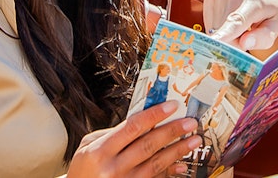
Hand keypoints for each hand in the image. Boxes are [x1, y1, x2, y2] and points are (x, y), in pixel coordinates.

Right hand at [66, 101, 200, 177]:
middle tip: (190, 122)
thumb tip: (144, 120)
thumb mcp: (88, 147)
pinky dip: (169, 172)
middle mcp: (112, 168)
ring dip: (177, 151)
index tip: (172, 105)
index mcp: (100, 151)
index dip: (155, 115)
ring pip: (156, 164)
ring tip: (194, 141)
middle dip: (172, 132)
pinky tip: (181, 165)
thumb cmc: (83, 169)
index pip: (133, 128)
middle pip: (148, 145)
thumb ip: (113, 133)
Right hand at [204, 0, 277, 50]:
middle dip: (233, 42)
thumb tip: (244, 44)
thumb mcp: (275, 26)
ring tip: (239, 24)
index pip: (237, 20)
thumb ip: (263, 38)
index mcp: (255, 3)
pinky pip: (208, 23)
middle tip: (246, 34)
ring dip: (225, 34)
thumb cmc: (269, 10)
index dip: (225, 33)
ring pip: (214, 30)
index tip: (214, 42)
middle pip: (223, 32)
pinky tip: (229, 18)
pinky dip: (218, 27)